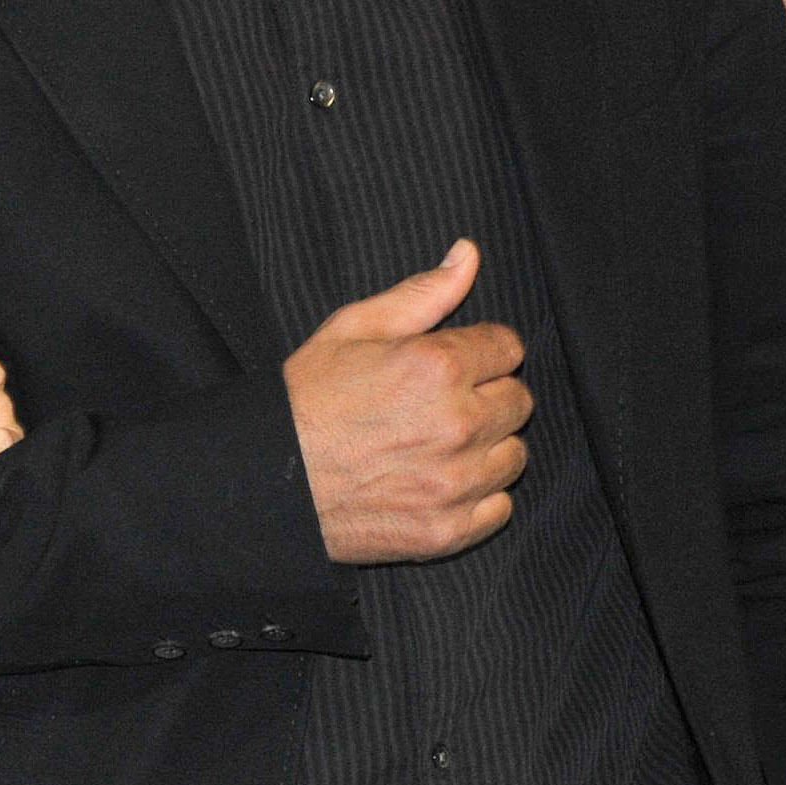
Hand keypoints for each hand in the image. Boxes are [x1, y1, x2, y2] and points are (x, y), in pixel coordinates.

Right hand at [283, 241, 529, 564]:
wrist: (266, 478)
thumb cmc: (305, 399)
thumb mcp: (353, 329)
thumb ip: (422, 293)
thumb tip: (469, 255)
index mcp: (438, 367)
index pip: (509, 348)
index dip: (479, 352)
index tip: (452, 365)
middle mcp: (457, 424)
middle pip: (519, 401)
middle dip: (487, 396)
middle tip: (438, 404)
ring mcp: (455, 482)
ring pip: (513, 456)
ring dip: (486, 448)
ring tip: (437, 445)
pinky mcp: (448, 529)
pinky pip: (499, 507)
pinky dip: (477, 496)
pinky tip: (438, 482)